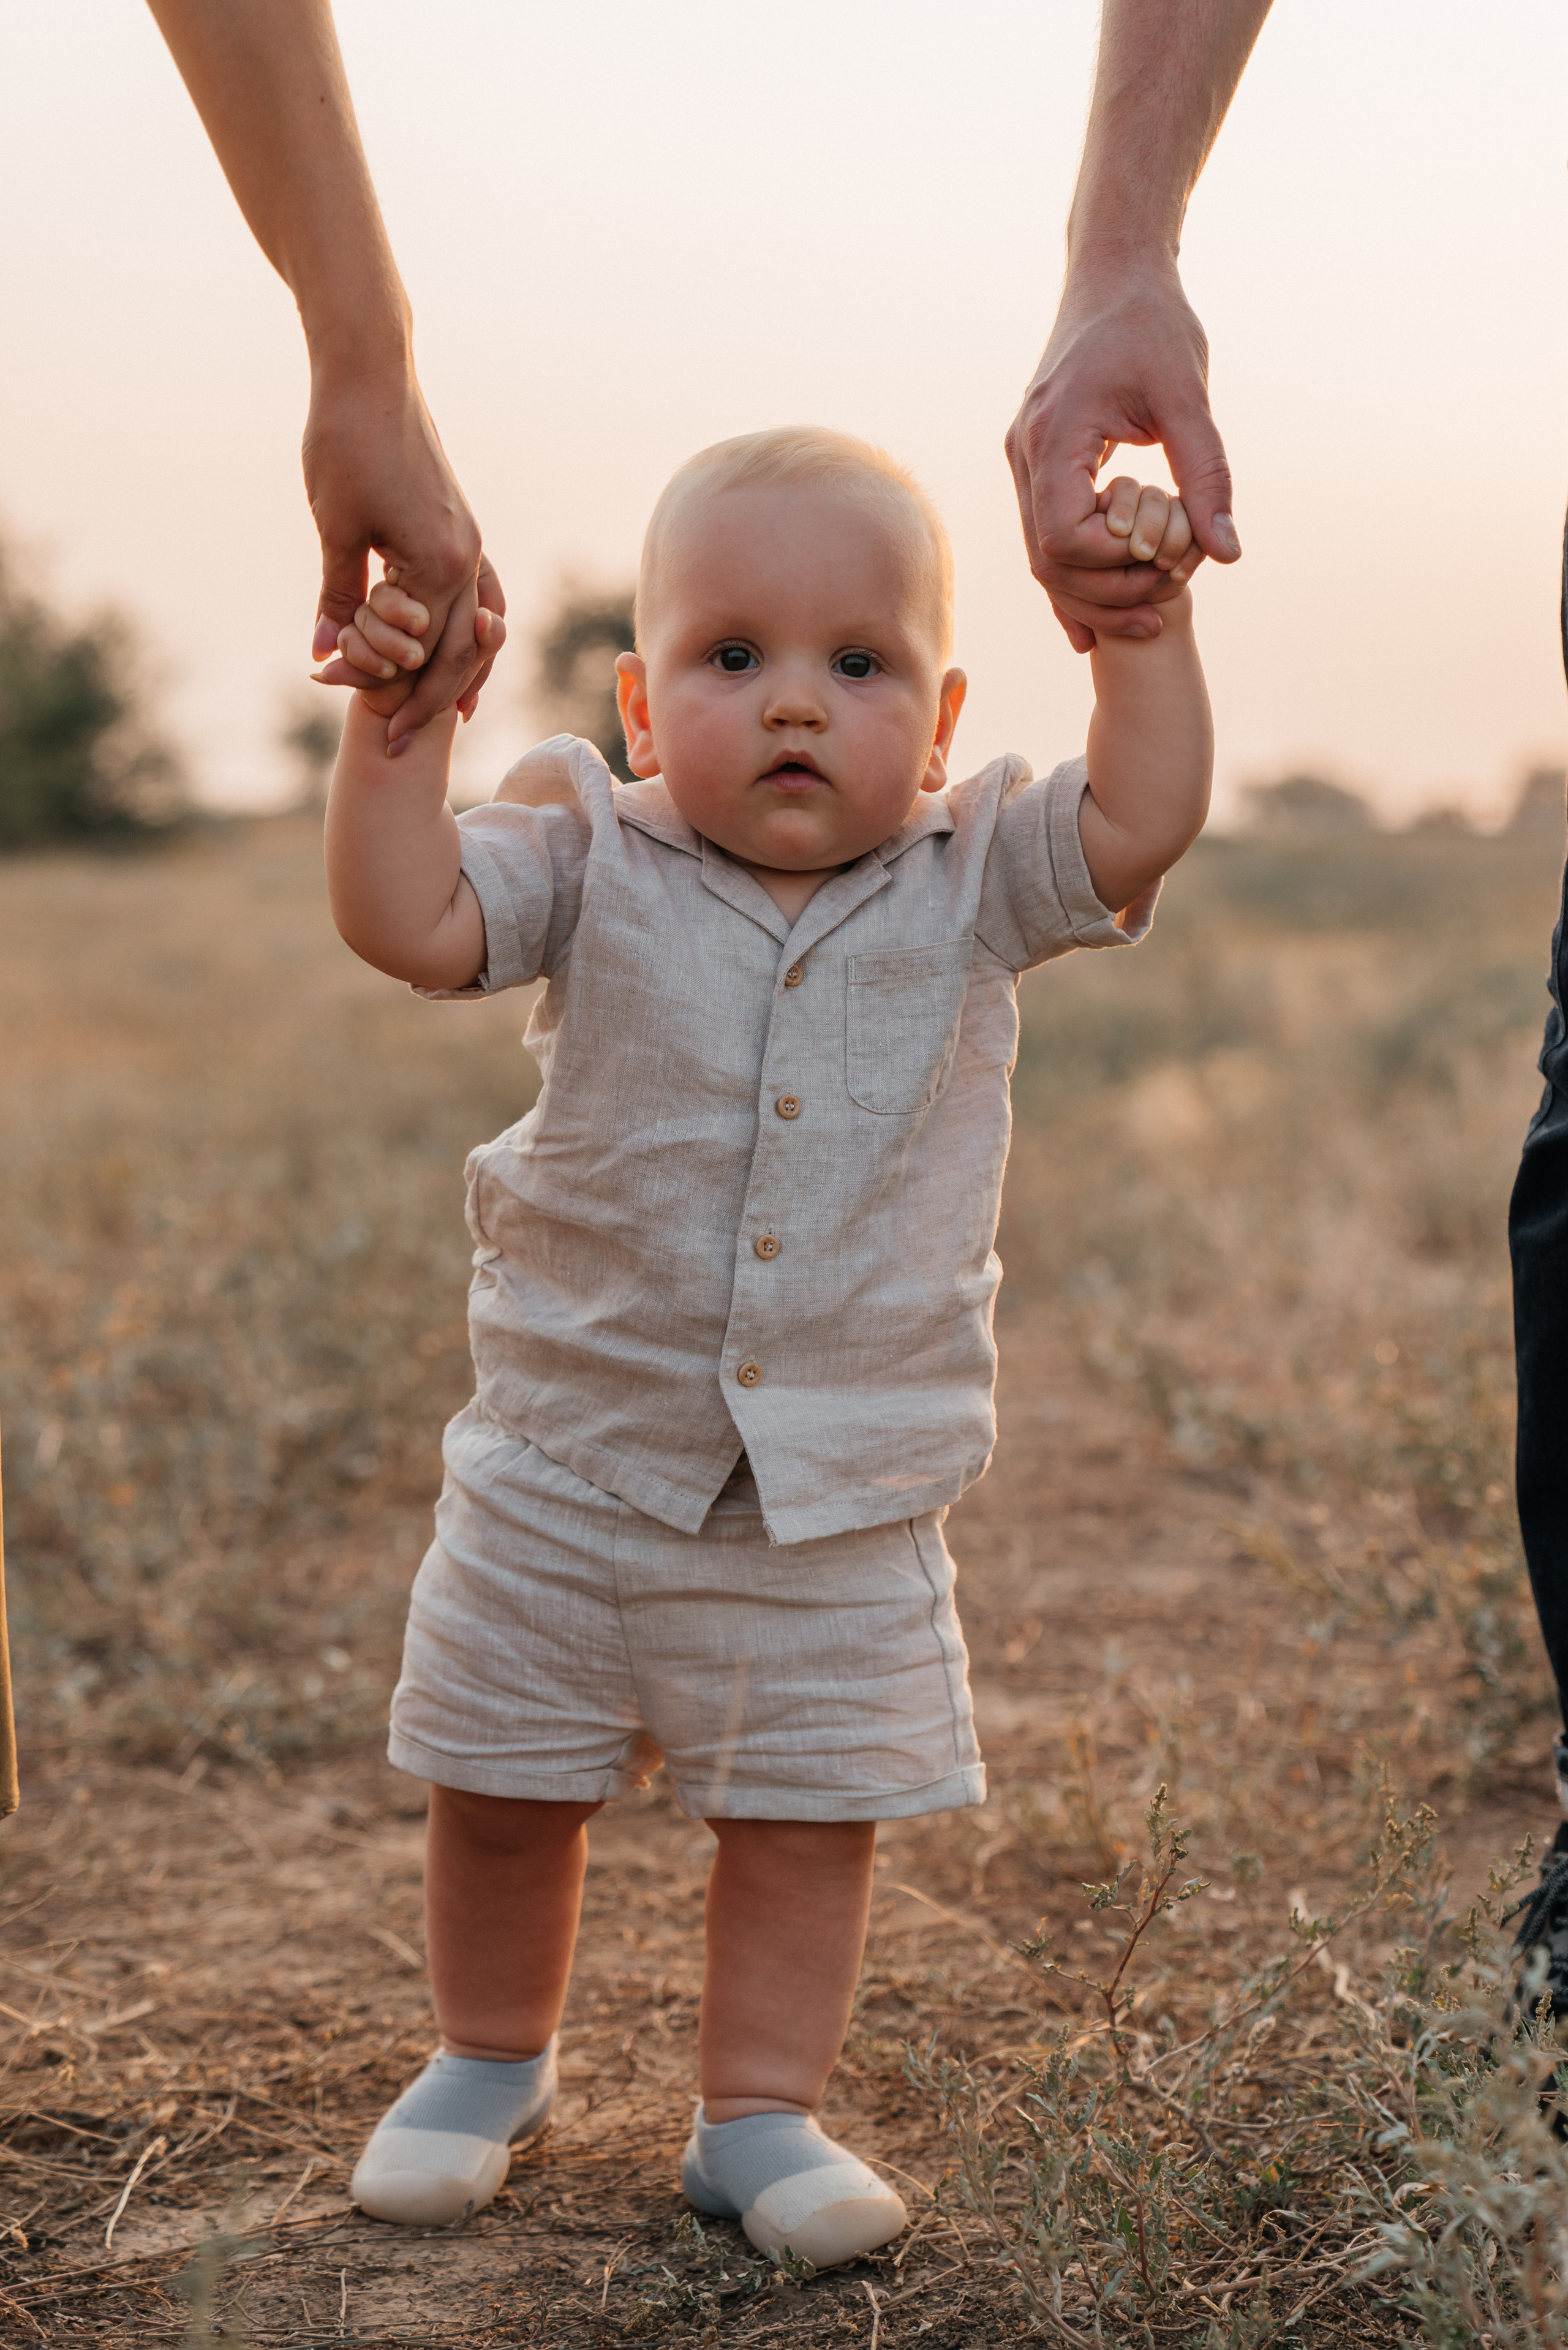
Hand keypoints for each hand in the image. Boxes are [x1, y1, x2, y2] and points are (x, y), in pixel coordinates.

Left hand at [303, 362, 505, 744]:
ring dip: (463, 674)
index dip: (387, 688)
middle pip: (459, 654)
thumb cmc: (345, 441)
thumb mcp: (335, 525)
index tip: (352, 710)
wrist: (370, 373)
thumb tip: (325, 650)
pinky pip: (478, 596)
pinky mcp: (461, 528)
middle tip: (398, 744)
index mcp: (439, 563)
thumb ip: (338, 593)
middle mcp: (466, 557)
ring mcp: (469, 542)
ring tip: (450, 716)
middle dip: (428, 702)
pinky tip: (460, 646)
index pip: (422, 652)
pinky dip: (472, 631)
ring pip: (478, 629)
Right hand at [1006, 264, 1238, 652]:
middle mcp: (1025, 454)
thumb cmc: (1153, 323)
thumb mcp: (1188, 397)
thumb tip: (1227, 553)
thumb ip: (1206, 475)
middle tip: (1167, 604)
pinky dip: (1076, 582)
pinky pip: (1046, 539)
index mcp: (1053, 434)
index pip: (1064, 538)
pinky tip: (1100, 621)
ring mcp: (1024, 462)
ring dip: (1094, 596)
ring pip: (1042, 560)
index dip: (1115, 565)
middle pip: (1047, 562)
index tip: (1167, 554)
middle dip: (1108, 594)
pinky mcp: (1038, 465)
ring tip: (1150, 615)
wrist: (1113, 274)